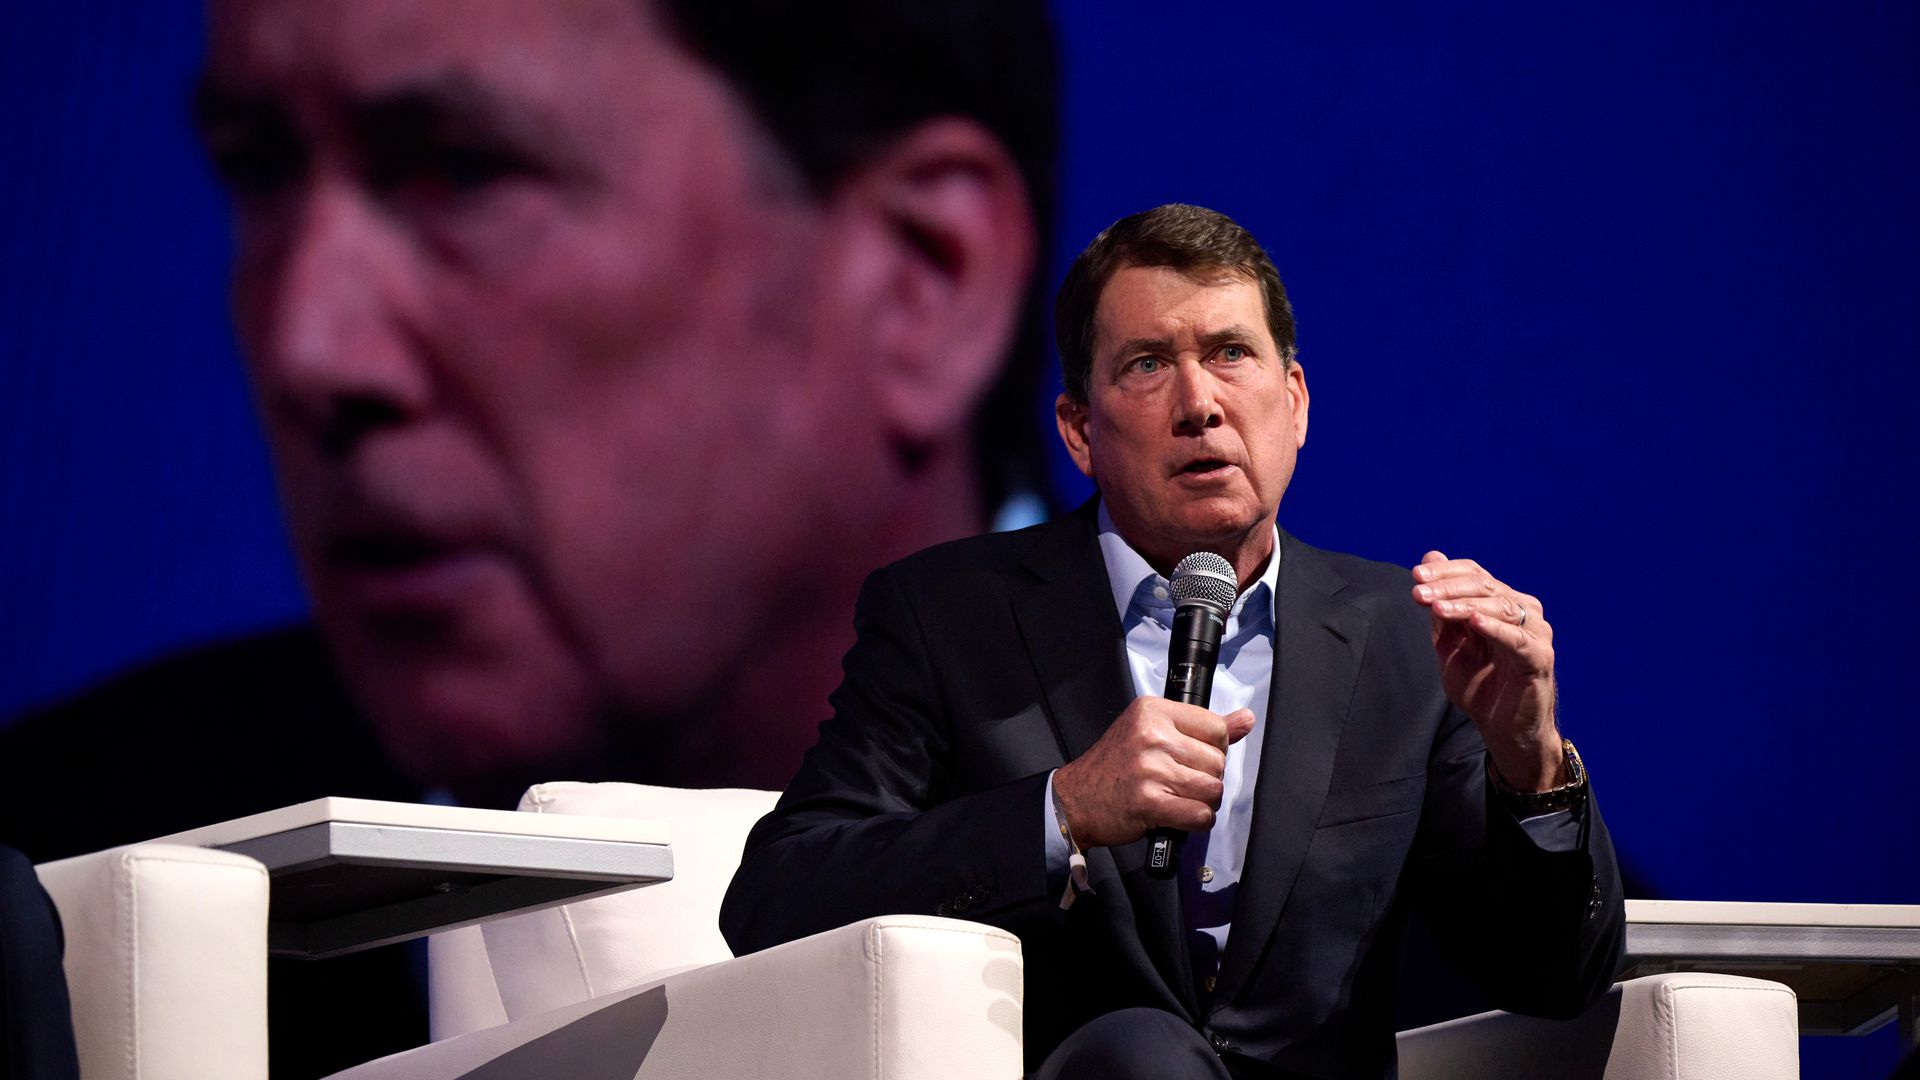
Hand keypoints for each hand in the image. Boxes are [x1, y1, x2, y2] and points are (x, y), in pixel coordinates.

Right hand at [1052, 698, 1256, 848]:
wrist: (1075, 799)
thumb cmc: (1115, 765)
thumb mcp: (1151, 731)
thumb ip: (1201, 726)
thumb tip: (1246, 719)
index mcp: (1153, 711)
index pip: (1216, 727)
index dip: (1214, 748)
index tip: (1193, 757)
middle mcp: (1152, 736)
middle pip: (1217, 761)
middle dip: (1206, 777)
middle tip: (1181, 782)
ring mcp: (1151, 769)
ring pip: (1213, 789)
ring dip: (1202, 801)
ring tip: (1179, 798)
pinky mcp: (1150, 802)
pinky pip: (1200, 815)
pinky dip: (1196, 821)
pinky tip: (1179, 815)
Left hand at [1410, 551, 1563, 790]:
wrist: (1503, 730)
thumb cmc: (1480, 686)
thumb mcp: (1450, 644)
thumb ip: (1441, 608)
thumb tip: (1430, 558)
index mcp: (1502, 603)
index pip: (1474, 573)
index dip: (1445, 571)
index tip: (1415, 575)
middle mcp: (1523, 611)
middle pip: (1484, 586)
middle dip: (1447, 587)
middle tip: (1418, 591)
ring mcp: (1535, 633)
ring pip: (1500, 606)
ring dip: (1464, 605)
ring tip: (1436, 607)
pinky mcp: (1540, 658)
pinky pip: (1516, 639)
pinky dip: (1494, 628)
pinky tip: (1473, 622)